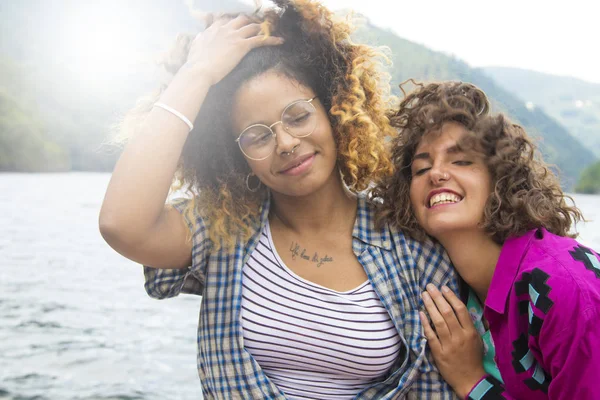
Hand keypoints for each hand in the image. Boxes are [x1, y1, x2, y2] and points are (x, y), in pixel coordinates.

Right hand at [184, 15, 283, 85]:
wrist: (199, 70)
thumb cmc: (195, 62)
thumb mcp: (195, 46)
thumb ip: (200, 39)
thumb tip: (201, 36)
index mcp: (214, 28)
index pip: (227, 19)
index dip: (235, 22)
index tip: (240, 25)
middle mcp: (225, 29)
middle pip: (242, 19)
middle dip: (251, 22)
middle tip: (258, 27)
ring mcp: (234, 36)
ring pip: (253, 27)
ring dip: (262, 29)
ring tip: (270, 32)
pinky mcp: (242, 45)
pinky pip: (261, 40)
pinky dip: (272, 39)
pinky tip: (281, 40)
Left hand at [419, 284, 485, 398]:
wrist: (470, 380)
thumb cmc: (473, 357)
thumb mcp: (475, 339)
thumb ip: (467, 324)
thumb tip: (456, 306)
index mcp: (470, 332)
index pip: (460, 310)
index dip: (451, 297)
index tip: (443, 287)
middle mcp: (459, 336)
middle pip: (447, 312)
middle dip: (437, 297)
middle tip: (429, 286)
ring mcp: (449, 345)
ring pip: (438, 321)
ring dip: (430, 306)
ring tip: (424, 295)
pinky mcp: (439, 353)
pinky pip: (431, 335)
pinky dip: (425, 323)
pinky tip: (420, 313)